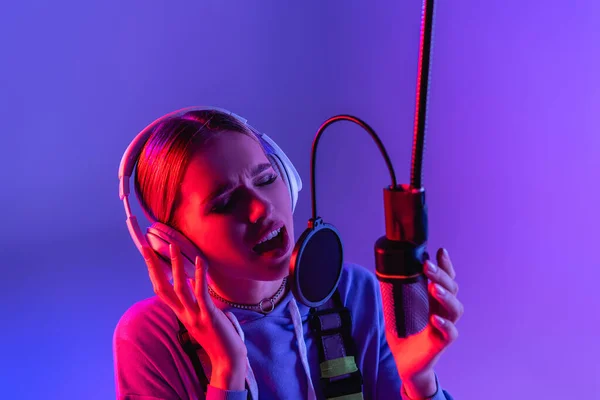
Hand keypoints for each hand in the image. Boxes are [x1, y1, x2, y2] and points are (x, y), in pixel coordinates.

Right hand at [141, 243, 247, 388]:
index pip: (162, 291)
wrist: (227, 361)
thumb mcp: (202, 317)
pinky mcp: (208, 316)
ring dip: (176, 266)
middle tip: (145, 247)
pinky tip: (200, 260)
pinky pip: (201, 293)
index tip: (147, 256)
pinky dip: (200, 276)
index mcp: (181, 314)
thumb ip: (195, 302)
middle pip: (163, 287)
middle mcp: (184, 314)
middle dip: (153, 267)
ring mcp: (194, 315)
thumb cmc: (218, 338)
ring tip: (173, 247)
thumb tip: (193, 283)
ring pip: (180, 288)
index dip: (153, 273)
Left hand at [385, 248, 463, 398]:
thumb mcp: (397, 310)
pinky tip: (436, 319)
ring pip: (455, 309)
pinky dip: (444, 325)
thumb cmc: (405, 335)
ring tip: (434, 287)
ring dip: (446, 296)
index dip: (446, 266)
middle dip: (441, 275)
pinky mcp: (441, 343)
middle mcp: (443, 311)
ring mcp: (444, 327)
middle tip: (427, 266)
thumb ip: (394, 293)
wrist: (406, 364)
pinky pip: (450, 333)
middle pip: (452, 289)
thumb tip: (383, 273)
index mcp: (434, 301)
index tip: (440, 251)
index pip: (445, 280)